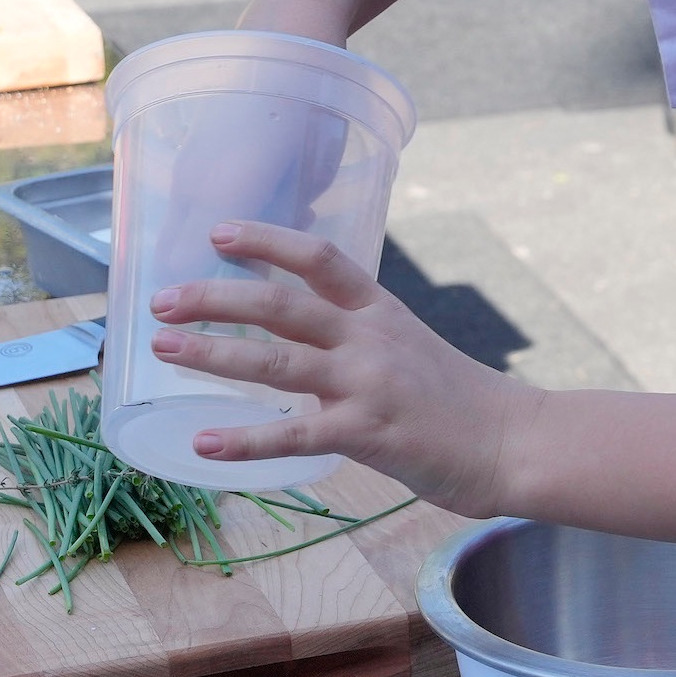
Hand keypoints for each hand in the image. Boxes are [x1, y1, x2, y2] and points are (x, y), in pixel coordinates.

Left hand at [149, 220, 539, 515]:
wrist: (514, 443)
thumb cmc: (455, 397)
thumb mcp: (407, 343)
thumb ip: (355, 331)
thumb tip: (293, 323)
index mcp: (378, 309)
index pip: (318, 258)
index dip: (265, 239)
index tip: (216, 233)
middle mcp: (368, 337)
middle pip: (279, 304)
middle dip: (214, 297)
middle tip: (161, 300)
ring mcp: (367, 384)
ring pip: (275, 361)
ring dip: (212, 353)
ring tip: (162, 349)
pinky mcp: (367, 434)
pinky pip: (293, 435)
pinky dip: (244, 439)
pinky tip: (203, 442)